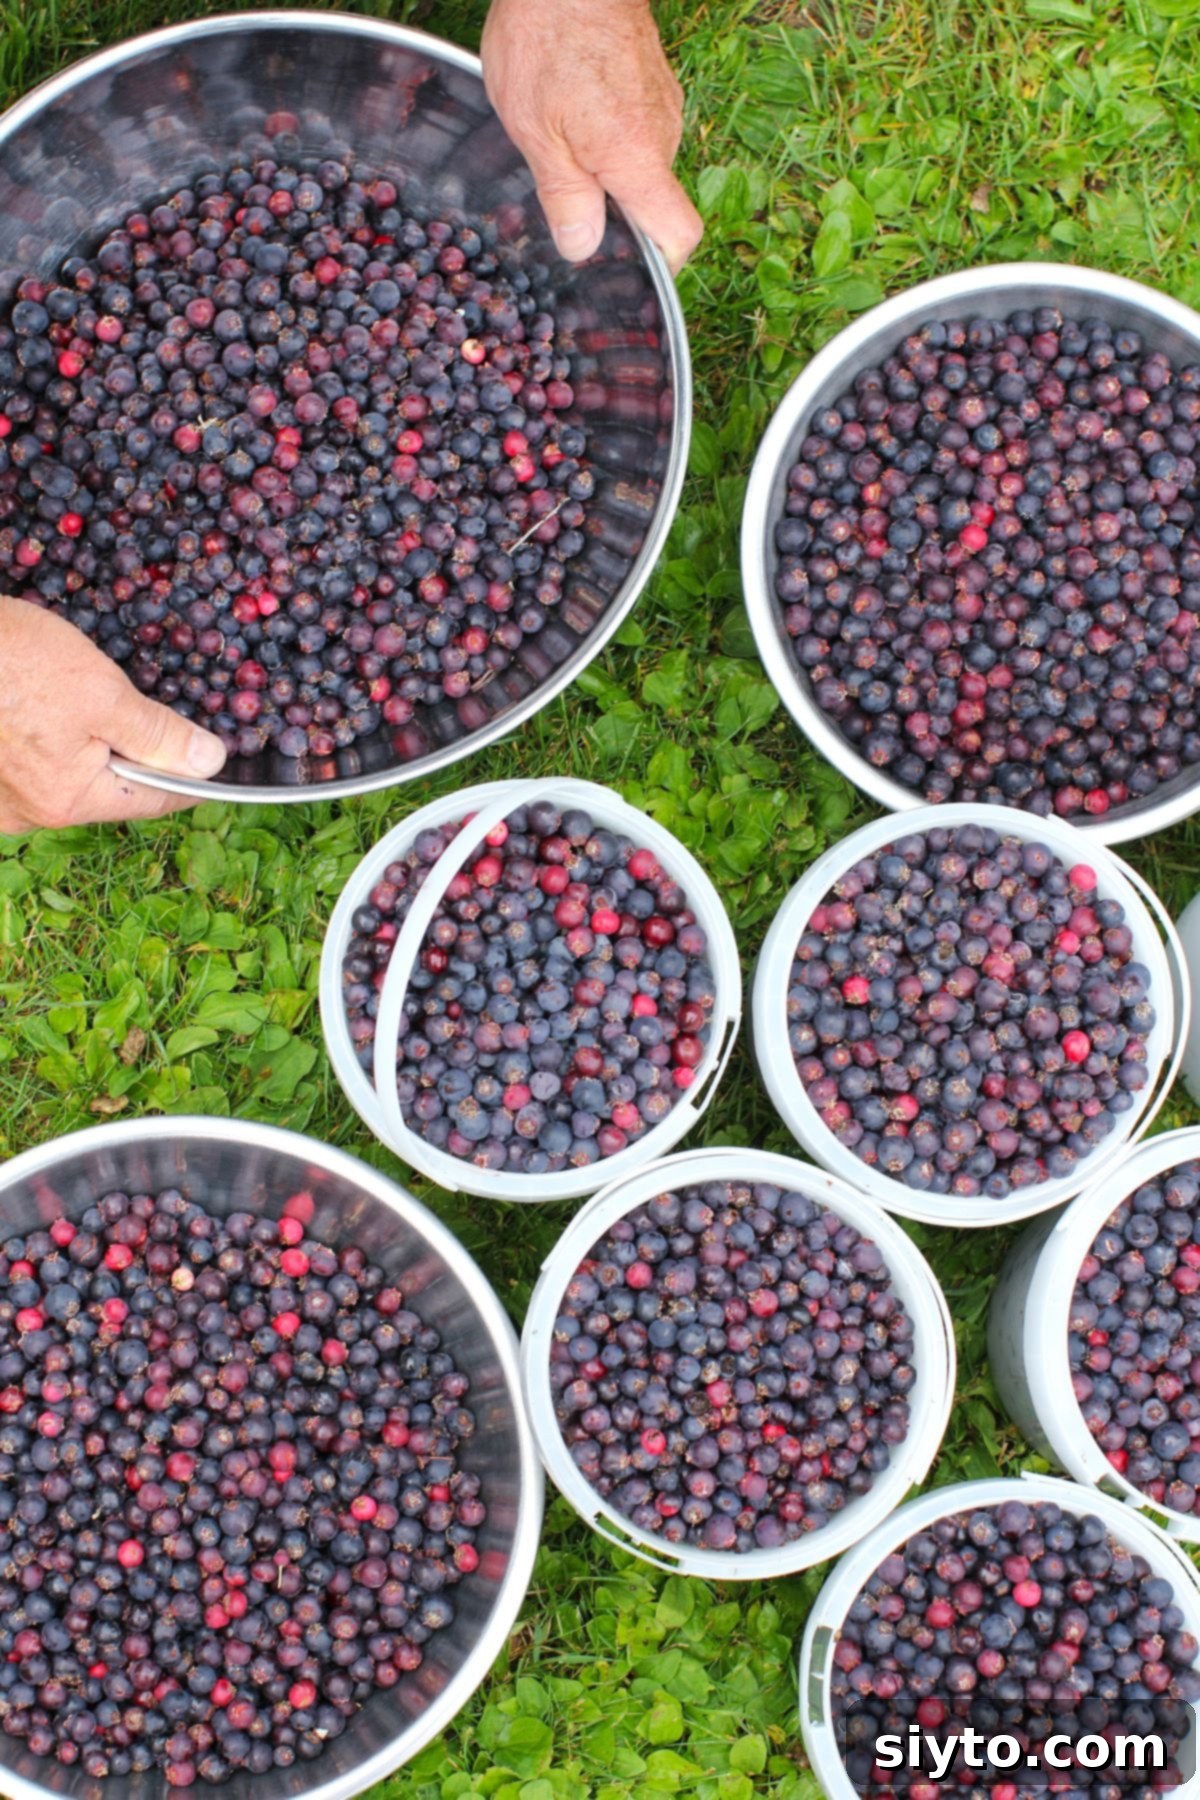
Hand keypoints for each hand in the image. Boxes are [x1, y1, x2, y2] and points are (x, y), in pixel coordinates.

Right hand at [0, 596, 225, 834]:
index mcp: (64, 800)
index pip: (151, 801)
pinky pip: (31, 762)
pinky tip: (47, 706)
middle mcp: (26, 812)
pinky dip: (50, 739)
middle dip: (132, 755)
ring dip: (88, 746)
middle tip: (146, 716)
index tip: (214, 768)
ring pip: (66, 776)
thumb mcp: (100, 691)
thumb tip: (208, 762)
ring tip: (85, 703)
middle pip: (106, 790)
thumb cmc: (11, 658)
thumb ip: (156, 733)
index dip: (189, 781)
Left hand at [482, 0, 701, 273]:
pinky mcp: (653, 78)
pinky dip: (607, 131)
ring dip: (605, 165)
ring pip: (641, 161)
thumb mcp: (536, 130)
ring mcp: (663, 102)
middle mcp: (664, 133)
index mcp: (638, 158)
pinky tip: (569, 107)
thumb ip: (564, 196)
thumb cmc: (547, 38)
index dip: (660, 262)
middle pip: (652, 200)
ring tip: (558, 137)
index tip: (627, 266)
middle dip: (613, 209)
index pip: (678, 232)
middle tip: (561, 193)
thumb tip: (583, 248)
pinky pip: (636, 126)